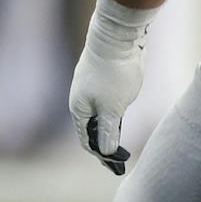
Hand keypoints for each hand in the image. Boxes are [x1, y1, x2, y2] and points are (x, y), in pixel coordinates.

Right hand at [70, 0, 160, 175]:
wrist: (117, 35)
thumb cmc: (113, 73)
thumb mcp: (112, 108)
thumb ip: (108, 132)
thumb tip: (105, 153)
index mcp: (79, 109)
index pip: (87, 141)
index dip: (102, 156)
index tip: (118, 166)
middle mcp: (82, 100)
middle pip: (91, 130)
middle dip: (104, 148)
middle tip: (120, 164)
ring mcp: (92, 88)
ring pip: (98, 117)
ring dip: (108, 133)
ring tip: (121, 149)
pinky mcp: (103, 78)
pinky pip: (105, 104)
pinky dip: (111, 117)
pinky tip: (120, 122)